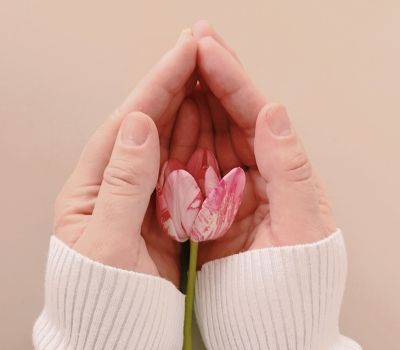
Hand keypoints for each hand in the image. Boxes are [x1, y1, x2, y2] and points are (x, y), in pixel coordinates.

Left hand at [53, 30, 196, 286]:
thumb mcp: (107, 245)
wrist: (115, 338)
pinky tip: (211, 122)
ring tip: (209, 76)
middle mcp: (114, 184)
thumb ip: (122, 185)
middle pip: (148, 125)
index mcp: (89, 188)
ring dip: (189, 109)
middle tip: (201, 50)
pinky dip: (199, 143)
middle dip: (175, 86)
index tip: (185, 52)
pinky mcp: (162, 210)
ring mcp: (140, 195)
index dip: (157, 86)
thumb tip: (139, 124)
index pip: (127, 124)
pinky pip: (183, 168)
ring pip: (168, 142)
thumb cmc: (102, 300)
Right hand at [180, 21, 336, 266]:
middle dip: (209, 77)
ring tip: (175, 68)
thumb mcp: (302, 226)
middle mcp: (257, 174)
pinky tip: (165, 117)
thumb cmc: (295, 282)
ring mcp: (228, 188)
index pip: (255, 114)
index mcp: (284, 172)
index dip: (231, 79)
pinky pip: (188, 166)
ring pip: (206, 136)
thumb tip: (273, 109)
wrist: (271, 326)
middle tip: (189, 41)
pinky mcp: (206, 207)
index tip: (205, 47)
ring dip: (191, 101)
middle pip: (229, 116)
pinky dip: (176, 140)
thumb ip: (290, 168)